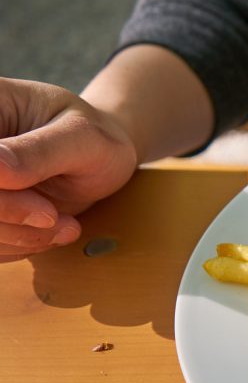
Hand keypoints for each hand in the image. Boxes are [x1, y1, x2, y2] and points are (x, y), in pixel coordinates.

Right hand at [0, 77, 138, 261]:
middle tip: (52, 216)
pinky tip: (51, 230)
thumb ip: (40, 151)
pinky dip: (20, 245)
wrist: (102, 157)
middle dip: (8, 216)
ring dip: (18, 236)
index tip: (35, 201)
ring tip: (64, 225)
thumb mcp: (81, 137)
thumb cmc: (96, 138)